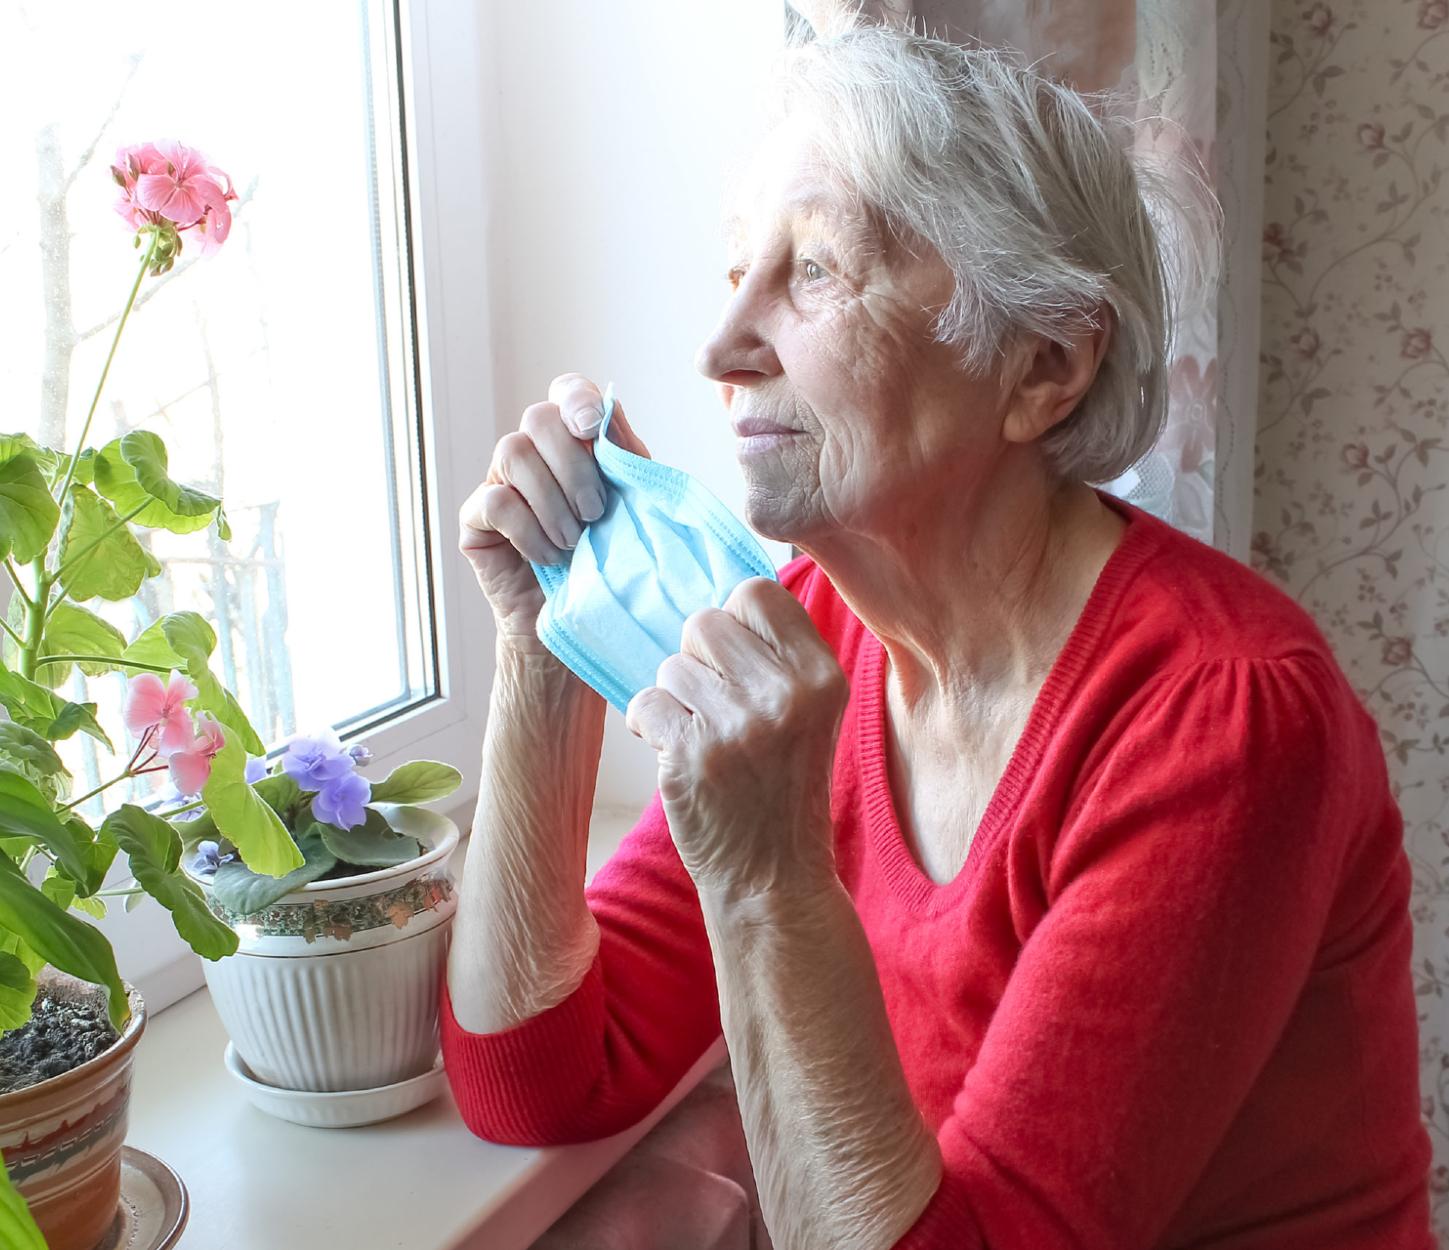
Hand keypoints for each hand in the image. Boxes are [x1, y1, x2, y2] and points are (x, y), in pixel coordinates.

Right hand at [458, 373, 648, 652]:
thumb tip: (609, 415)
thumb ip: (624, 460)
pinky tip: (549, 558)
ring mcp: (499, 483)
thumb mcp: (632, 509)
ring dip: (552, 500)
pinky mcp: (476, 520)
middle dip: (573, 464)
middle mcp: (533, 455)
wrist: (581, 625)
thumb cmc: (611, 564)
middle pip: (538, 418)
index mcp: (573, 444)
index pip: (566, 393)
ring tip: (575, 542)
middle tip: (596, 513)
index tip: (592, 427)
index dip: (576, 399)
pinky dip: (529, 530)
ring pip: (512, 452)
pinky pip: (494, 501)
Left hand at [625, 577, 848, 898]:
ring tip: (706, 738)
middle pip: (706, 621)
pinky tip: (678, 753)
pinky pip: (645, 702)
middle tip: (717, 704)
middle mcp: (784, 694)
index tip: (738, 659)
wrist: (773, 879)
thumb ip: (779, 656)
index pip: (757, 592)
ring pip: (672, 664)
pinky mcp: (691, 754)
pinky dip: (650, 725)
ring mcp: (737, 725)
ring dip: (676, 697)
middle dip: (699, 658)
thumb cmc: (785, 788)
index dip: (735, 619)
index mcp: (822, 676)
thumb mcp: (810, 714)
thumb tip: (722, 599)